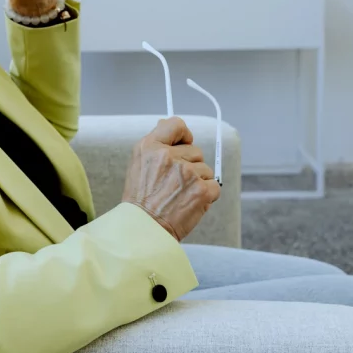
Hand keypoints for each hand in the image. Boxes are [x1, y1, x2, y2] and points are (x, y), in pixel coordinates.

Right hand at [121, 116, 220, 241]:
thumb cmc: (141, 200)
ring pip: (205, 169)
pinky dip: (206, 196)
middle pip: (195, 151)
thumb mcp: (139, 163)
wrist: (144, 229)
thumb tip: (167, 123)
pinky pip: (214, 186)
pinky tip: (190, 203)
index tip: (183, 144)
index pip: (176, 124)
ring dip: (197, 182)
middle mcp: (168, 156)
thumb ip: (155, 143)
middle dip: (190, 166)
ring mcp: (186, 172)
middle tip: (173, 183)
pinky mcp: (201, 190)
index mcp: (150, 146)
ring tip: (179, 196)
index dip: (183, 135)